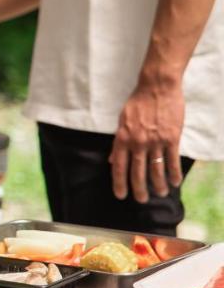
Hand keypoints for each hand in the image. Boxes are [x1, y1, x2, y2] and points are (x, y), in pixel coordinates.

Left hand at [109, 81, 184, 202]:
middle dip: (139, 189)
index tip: (121, 195)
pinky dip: (174, 173)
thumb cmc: (137, 103)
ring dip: (158, 184)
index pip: (119, 167)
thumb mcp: (121, 121)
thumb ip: (118, 143)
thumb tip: (112, 160)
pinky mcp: (171, 138)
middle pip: (137, 172)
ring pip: (156, 169)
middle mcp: (137, 143)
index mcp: (122, 139)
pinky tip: (175, 182)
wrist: (157, 87)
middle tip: (141, 199)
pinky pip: (172, 160)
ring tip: (160, 193)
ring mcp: (155, 141)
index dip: (119, 183)